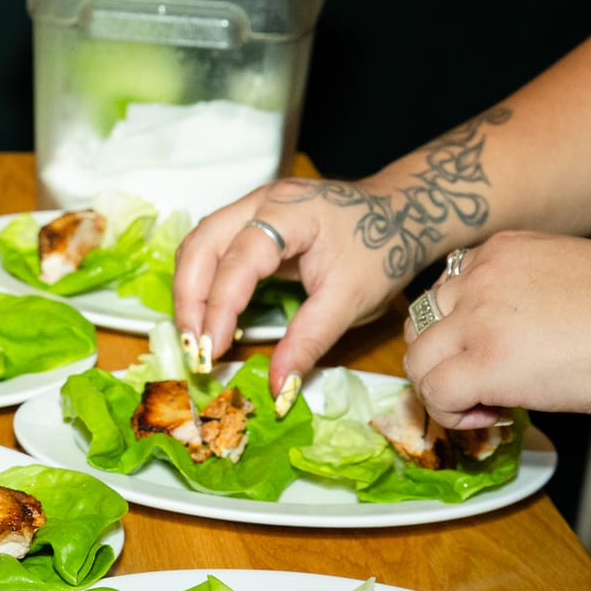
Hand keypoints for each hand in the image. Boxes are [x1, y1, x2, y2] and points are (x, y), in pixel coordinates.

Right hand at [172, 176, 412, 394]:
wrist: (400, 215)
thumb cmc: (382, 252)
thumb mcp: (351, 302)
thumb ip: (309, 342)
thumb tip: (278, 389)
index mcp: (292, 212)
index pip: (238, 259)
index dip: (220, 308)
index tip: (212, 352)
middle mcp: (262, 201)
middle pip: (200, 245)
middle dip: (190, 301)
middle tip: (195, 349)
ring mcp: (251, 207)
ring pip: (197, 245)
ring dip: (190, 293)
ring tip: (197, 338)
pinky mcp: (248, 220)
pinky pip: (209, 249)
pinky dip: (202, 284)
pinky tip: (210, 317)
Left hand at [404, 231, 590, 428]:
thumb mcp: (563, 276)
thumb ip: (521, 294)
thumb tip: (507, 336)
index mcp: (498, 251)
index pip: (443, 292)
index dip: (457, 332)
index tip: (489, 354)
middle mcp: (478, 277)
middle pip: (419, 325)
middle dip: (441, 360)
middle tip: (478, 384)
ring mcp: (476, 318)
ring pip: (417, 362)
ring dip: (442, 390)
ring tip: (485, 404)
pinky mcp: (483, 362)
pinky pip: (436, 395)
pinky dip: (453, 414)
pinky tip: (491, 416)